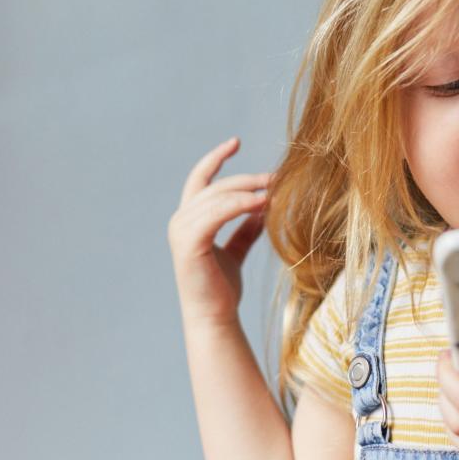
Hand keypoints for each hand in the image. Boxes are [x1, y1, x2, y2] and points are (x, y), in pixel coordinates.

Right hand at [167, 137, 272, 326]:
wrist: (214, 318)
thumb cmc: (222, 288)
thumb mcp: (236, 250)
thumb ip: (245, 227)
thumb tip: (263, 204)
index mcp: (189, 220)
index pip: (200, 179)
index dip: (216, 158)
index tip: (235, 141)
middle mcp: (180, 221)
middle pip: (216, 186)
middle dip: (248, 178)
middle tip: (277, 176)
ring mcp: (182, 231)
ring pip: (218, 197)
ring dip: (248, 189)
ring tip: (275, 189)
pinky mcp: (190, 242)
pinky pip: (217, 213)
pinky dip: (240, 204)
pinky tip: (262, 203)